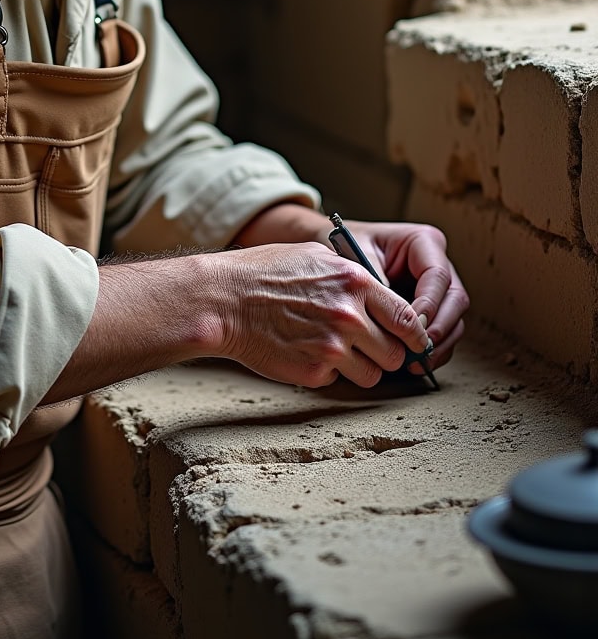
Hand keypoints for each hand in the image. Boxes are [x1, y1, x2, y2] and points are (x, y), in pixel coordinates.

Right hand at [210, 241, 430, 389]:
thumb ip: (355, 278)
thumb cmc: (265, 273)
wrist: (224, 300)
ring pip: (373, 374)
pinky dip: (328, 373)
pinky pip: (339, 381)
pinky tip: (306, 353)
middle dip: (385, 354)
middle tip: (366, 347)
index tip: (411, 341)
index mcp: (356, 282)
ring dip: (360, 368)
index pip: (408, 319)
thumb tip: (385, 296)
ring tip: (333, 351)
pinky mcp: (314, 371)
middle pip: (396, 353)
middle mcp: (350, 316)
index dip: (414, 335)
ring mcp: (333, 347)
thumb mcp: (317, 257)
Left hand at [341, 219, 468, 370]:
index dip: (429, 304)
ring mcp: (437, 288)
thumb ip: (376, 284)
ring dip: (440, 344)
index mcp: (423, 242)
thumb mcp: (356, 258)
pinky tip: (418, 363)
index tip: (413, 326)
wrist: (333, 254)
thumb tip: (392, 319)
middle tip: (420, 348)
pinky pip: (443, 331)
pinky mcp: (432, 308)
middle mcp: (437, 263)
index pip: (438, 275)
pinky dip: (434, 349)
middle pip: (455, 299)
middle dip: (440, 328)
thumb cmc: (343, 249)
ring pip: (454, 319)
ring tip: (418, 361)